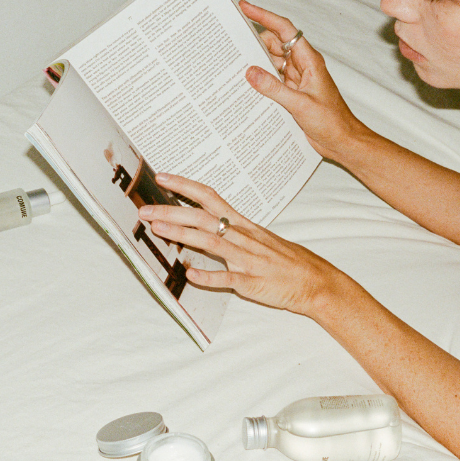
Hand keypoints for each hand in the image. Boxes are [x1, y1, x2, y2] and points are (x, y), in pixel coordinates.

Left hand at [138, 173, 346, 317]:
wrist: (315, 282)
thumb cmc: (286, 262)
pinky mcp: (251, 282)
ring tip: (157, 229)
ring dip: (182, 235)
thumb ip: (229, 235)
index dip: (185, 187)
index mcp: (243, 225)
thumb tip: (203, 229)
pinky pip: (228, 278)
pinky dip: (209, 276)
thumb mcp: (257, 241)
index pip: (210, 198)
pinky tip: (190, 274)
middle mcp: (243, 237)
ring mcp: (247, 259)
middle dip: (171, 211)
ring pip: (211, 242)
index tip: (162, 178)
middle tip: (144, 209)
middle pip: (202, 218)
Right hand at [239, 0, 371, 162]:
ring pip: (272, 61)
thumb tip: (251, 72)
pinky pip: (272, 79)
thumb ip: (274, 88)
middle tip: (232, 39)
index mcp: (309, 61)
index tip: (245, 8)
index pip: (284, 30)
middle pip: (274, 44)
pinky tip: (246, 83)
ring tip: (234, 61)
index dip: (264, 16)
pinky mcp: (292, 93)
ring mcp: (296, 79)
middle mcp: (302, 66)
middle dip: (254, 39)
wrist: (342, 141)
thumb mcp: (300, 105)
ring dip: (256, 61)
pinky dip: (260, 79)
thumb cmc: (332, 122)